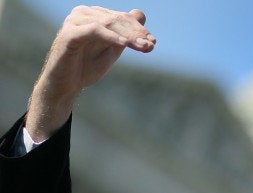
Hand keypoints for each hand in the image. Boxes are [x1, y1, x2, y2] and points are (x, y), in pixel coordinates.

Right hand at [26, 6, 155, 141]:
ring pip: (108, 24)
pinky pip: (94, 31)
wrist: (65, 86)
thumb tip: (140, 14)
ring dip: (128, 35)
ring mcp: (74, 22)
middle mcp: (83, 14)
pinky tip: (123, 44)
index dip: (139, 29)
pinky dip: (110, 37)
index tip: (153, 43)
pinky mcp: (69, 34)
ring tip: (143, 46)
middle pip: (117, 20)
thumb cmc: (87, 67)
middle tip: (150, 45)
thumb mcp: (112, 49)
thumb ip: (125, 33)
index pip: (122, 18)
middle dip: (136, 33)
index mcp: (94, 15)